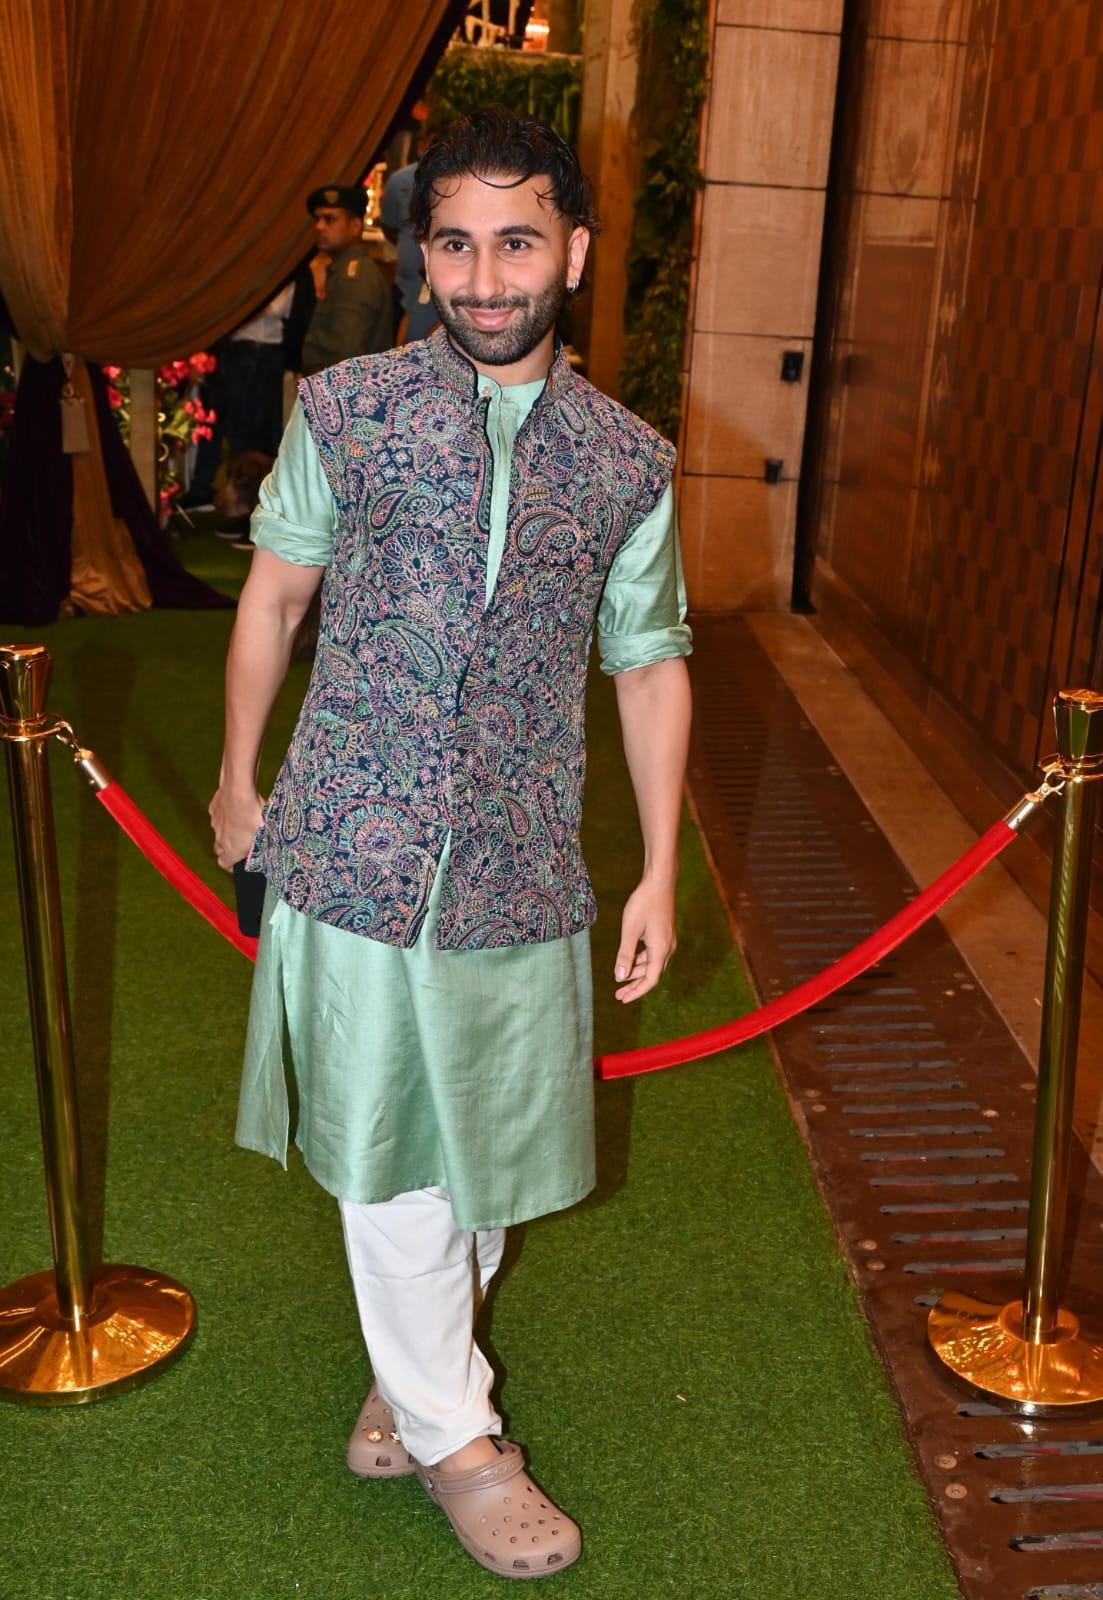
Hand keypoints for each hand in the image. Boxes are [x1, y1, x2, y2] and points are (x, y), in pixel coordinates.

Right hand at [208, 785, 263, 871]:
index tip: (239, 863)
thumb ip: (261, 844)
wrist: (238, 791)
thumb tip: (263, 848)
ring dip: (225, 832)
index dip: (231, 866)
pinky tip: (234, 809)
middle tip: (239, 844)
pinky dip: (223, 817)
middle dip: (226, 850)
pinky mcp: (213, 809)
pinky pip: (217, 817)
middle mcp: (220, 839)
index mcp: (233, 849)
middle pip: (218, 850)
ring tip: (239, 824)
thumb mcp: (264, 833)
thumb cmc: (255, 815)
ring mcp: (215, 824)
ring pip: (218, 833)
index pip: (224, 864)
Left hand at [614, 876, 676, 1002]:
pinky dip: (641, 960)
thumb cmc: (643, 904)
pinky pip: (653, 953)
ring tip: (620, 978)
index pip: (650, 979)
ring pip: (652, 963)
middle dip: (635, 985)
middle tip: (618, 994)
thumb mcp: (630, 930)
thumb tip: (620, 977)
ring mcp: (667, 940)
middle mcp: (667, 948)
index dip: (636, 992)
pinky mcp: (664, 933)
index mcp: (660, 950)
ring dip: (636, 972)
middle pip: (651, 974)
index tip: (622, 999)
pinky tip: (629, 960)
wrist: (659, 881)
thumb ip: (625, 954)